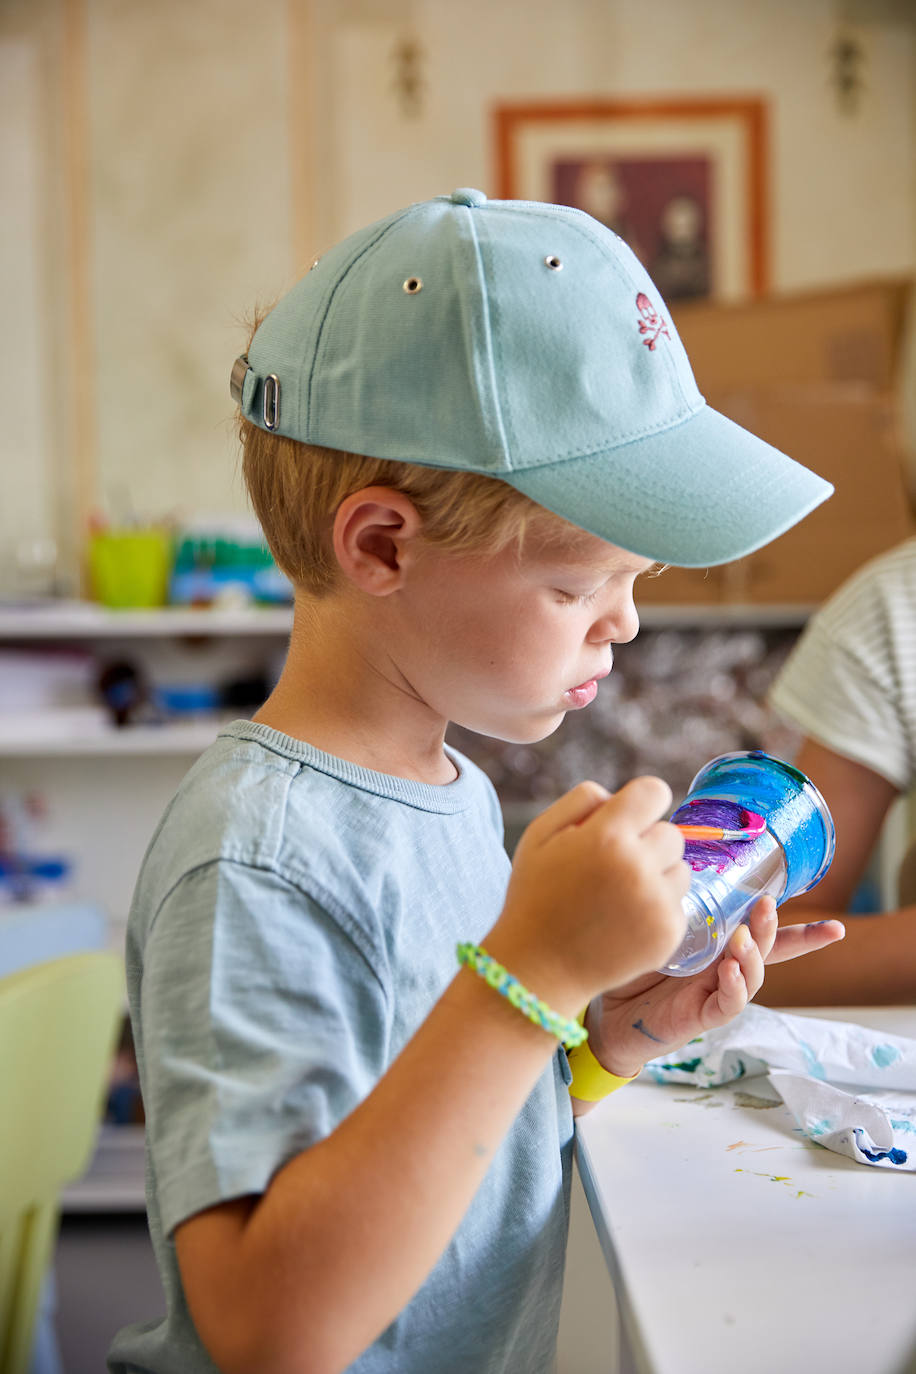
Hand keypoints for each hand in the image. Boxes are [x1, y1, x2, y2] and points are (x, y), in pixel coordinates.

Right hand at [488, 777, 690, 1016]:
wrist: (539, 967)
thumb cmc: (537, 895)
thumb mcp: (539, 834)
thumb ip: (582, 800)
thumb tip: (620, 796)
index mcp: (606, 836)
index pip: (655, 791)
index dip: (642, 802)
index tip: (630, 818)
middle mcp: (638, 866)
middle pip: (671, 832)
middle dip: (647, 843)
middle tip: (614, 866)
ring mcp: (657, 902)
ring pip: (681, 868)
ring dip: (657, 875)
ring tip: (619, 896)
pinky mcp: (669, 932)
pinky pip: (678, 902)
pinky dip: (658, 908)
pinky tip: (625, 920)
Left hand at [582, 898, 844, 1080]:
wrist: (604, 1013)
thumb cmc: (629, 964)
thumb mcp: (652, 927)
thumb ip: (669, 903)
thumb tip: (672, 856)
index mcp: (717, 945)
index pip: (765, 936)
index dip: (802, 934)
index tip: (837, 929)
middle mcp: (723, 967)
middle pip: (764, 949)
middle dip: (773, 928)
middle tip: (766, 906)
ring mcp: (715, 992)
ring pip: (752, 975)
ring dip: (752, 954)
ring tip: (742, 938)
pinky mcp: (700, 1016)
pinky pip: (728, 1003)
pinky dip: (734, 986)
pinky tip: (729, 970)